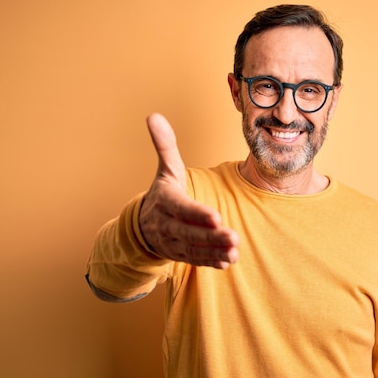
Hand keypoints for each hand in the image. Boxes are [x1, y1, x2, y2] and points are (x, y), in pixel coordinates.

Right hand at [139, 113, 238, 268]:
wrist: (142, 226)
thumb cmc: (163, 193)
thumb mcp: (165, 169)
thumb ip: (164, 145)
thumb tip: (153, 115)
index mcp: (165, 201)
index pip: (181, 209)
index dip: (197, 214)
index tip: (216, 217)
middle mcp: (166, 224)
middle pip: (188, 233)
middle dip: (210, 237)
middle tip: (234, 237)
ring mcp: (172, 243)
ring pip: (193, 250)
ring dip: (214, 251)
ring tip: (235, 250)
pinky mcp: (180, 255)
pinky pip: (195, 260)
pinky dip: (211, 262)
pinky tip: (228, 261)